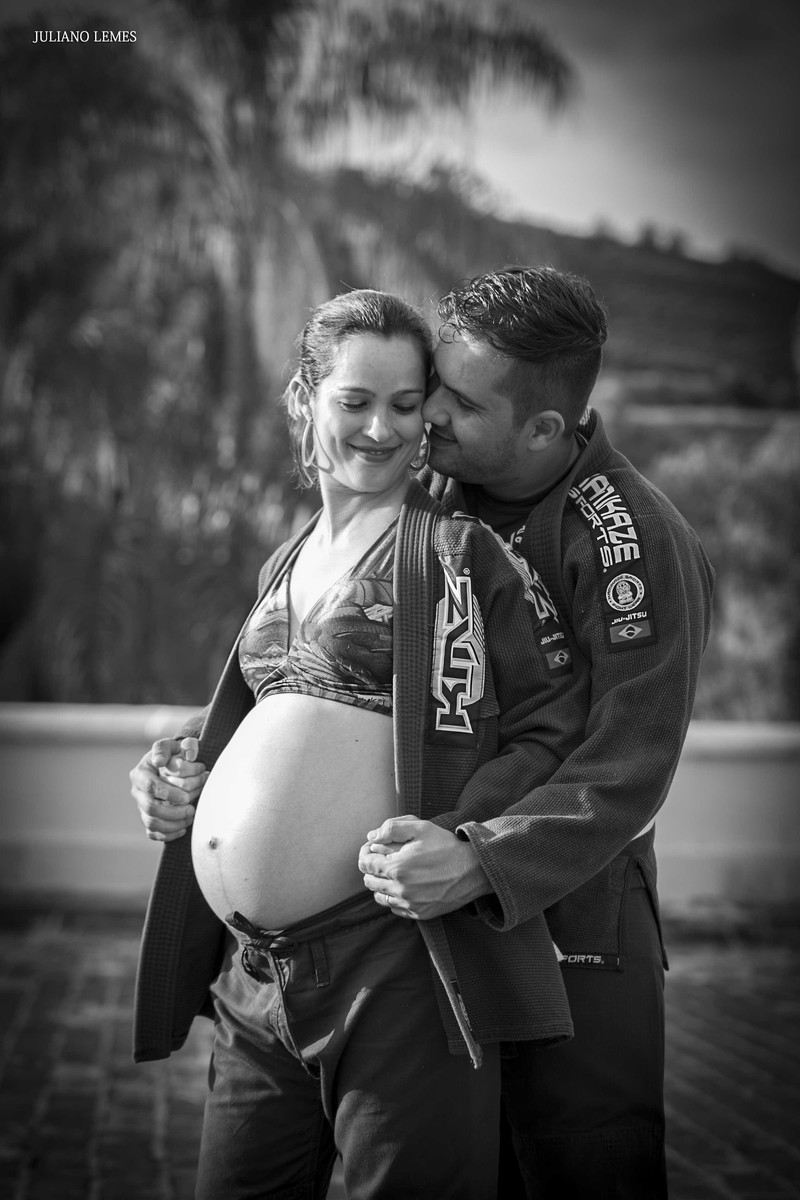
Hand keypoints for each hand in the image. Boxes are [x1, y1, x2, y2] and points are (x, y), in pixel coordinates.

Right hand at [130, 737, 206, 841]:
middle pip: (150, 808)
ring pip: (151, 822)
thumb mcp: (174, 745)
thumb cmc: (173, 754)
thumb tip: (161, 761)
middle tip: (192, 809)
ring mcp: (141, 806)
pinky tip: (183, 829)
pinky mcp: (148, 818)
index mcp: (141, 773)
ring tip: (190, 817)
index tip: (186, 796)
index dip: (168, 793)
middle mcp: (138, 791)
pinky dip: (168, 835)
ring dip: (173, 824)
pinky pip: (153, 833)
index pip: (151, 786)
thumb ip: (173, 747)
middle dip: (173, 811)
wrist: (171, 765)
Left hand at [357, 815, 491, 919]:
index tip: (373, 849)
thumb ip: (392, 828)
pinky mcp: (419, 914)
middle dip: (372, 869)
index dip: (366, 854)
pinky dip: (394, 898)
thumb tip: (371, 837)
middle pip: (369, 882)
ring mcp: (410, 904)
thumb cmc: (447, 846)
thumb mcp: (421, 827)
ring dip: (381, 885)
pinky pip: (395, 908)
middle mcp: (401, 890)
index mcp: (397, 868)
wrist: (474, 870)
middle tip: (383, 859)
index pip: (365, 864)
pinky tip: (405, 886)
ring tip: (394, 873)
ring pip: (380, 897)